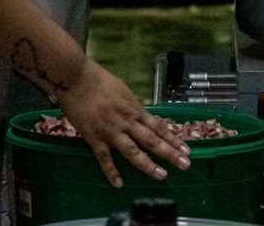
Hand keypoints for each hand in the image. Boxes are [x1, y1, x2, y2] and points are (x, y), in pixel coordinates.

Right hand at [57, 57, 190, 186]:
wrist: (76, 79)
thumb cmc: (99, 80)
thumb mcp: (123, 90)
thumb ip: (132, 105)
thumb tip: (140, 113)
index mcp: (134, 109)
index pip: (158, 126)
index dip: (173, 138)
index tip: (186, 148)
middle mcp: (127, 122)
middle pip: (152, 140)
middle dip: (170, 153)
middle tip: (185, 164)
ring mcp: (111, 132)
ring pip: (133, 152)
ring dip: (148, 165)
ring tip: (162, 175)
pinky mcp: (95, 138)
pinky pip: (105, 158)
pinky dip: (111, 172)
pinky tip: (119, 184)